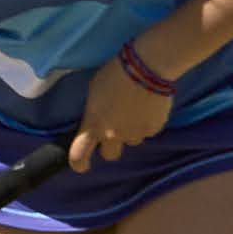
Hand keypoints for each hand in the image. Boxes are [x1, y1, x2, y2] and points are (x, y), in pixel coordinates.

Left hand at [70, 52, 174, 171]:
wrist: (147, 68)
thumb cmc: (115, 73)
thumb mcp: (94, 92)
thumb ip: (93, 113)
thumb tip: (96, 120)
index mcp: (94, 125)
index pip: (79, 155)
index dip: (79, 163)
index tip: (81, 165)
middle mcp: (113, 135)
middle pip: (109, 155)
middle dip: (110, 145)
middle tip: (114, 128)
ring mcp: (135, 134)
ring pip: (131, 141)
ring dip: (130, 131)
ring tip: (134, 110)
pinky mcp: (154, 129)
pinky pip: (147, 131)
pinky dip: (146, 123)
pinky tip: (147, 106)